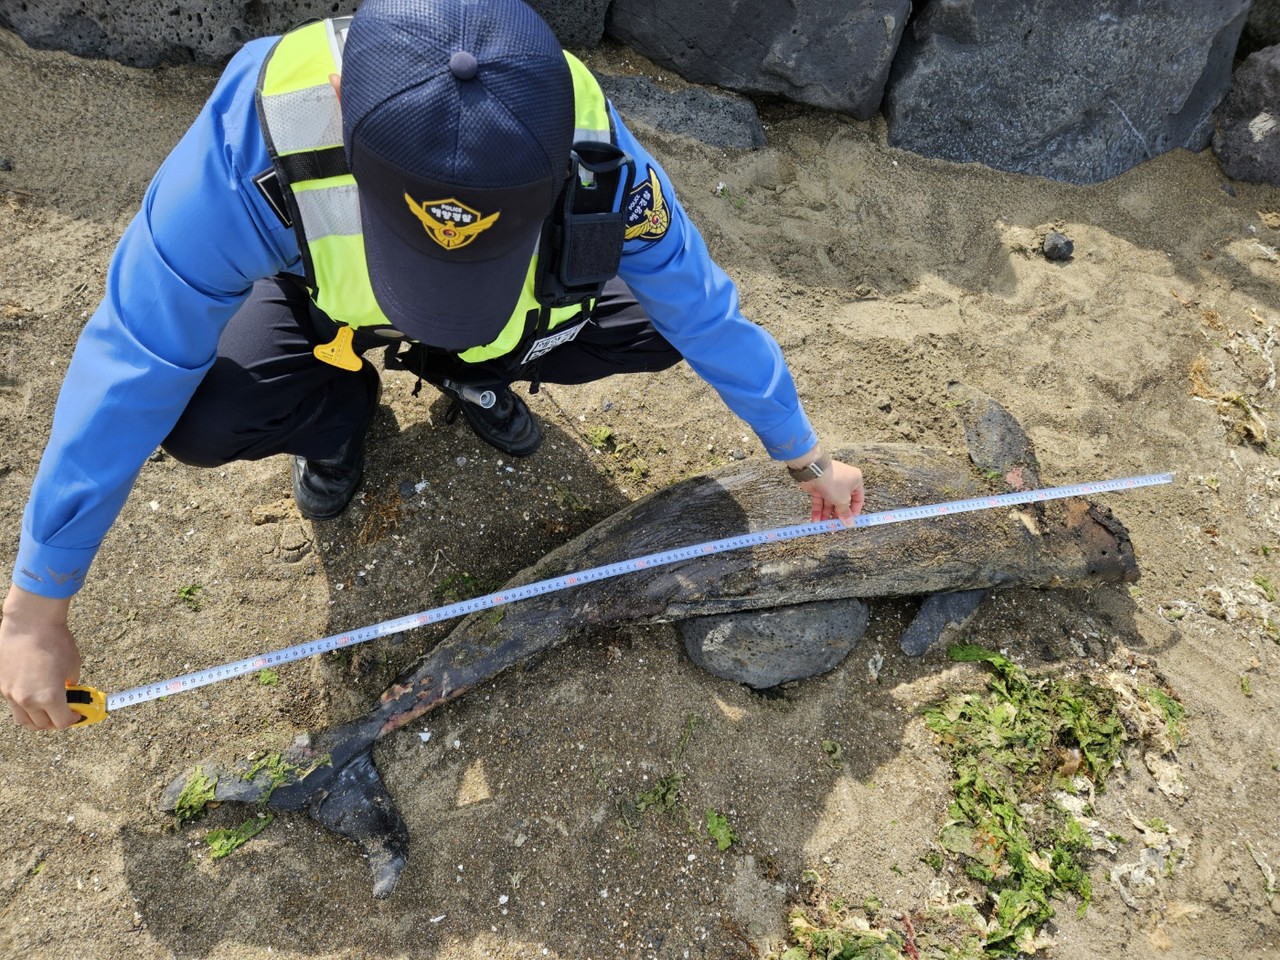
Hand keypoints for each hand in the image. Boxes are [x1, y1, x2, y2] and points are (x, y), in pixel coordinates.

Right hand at [0, 585, 81, 729]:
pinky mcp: (2, 685)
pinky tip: (33, 695)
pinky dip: (24, 706)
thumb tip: (69, 690)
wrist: (30, 623)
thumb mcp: (73, 665)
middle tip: (64, 714)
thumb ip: (70, 684)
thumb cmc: (55, 641)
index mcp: (49, 697)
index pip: (61, 723)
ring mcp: (11, 694)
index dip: (72, 720)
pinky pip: (13, 704)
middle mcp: (28, 700)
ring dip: (37, 720)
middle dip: (55, 722)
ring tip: (47, 712)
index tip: (77, 715)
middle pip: (42, 725)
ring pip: (24, 719)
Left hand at [798, 459, 864, 526]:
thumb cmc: (833, 481)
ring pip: (829, 502)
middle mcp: (843, 481)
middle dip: (837, 515)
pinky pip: (820, 500)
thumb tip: (850, 523)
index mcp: (855, 481)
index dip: (854, 511)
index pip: (858, 499)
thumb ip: (845, 513)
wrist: (814, 470)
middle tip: (834, 526)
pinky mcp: (818, 486)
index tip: (849, 521)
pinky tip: (816, 520)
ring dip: (826, 514)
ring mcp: (830, 483)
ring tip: (823, 526)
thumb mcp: (843, 500)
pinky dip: (818, 510)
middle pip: (842, 502)